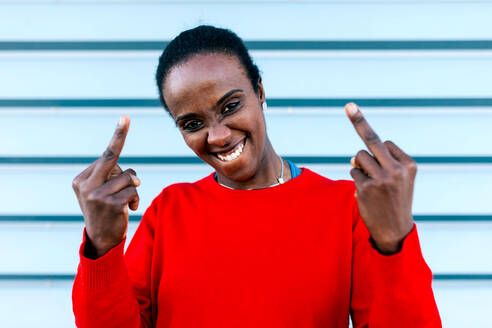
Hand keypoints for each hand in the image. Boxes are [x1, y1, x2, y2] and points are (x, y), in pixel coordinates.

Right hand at [72, 116, 139, 257]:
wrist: (101, 240)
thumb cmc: (106, 210)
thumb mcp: (103, 191)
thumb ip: (115, 177)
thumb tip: (134, 179)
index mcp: (81, 179)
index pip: (106, 155)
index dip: (119, 137)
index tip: (125, 117)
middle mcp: (86, 185)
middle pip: (112, 158)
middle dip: (123, 152)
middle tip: (128, 155)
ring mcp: (96, 195)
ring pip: (128, 177)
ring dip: (133, 189)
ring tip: (126, 201)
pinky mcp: (110, 204)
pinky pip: (133, 191)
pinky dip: (135, 200)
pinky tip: (129, 209)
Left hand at [345, 103, 415, 253]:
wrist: (395, 230)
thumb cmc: (396, 199)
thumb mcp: (398, 179)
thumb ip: (379, 163)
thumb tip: (354, 158)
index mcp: (408, 165)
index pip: (384, 143)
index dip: (378, 150)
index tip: (365, 125)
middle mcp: (396, 170)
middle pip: (372, 140)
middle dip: (359, 121)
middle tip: (349, 105)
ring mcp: (381, 179)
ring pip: (358, 157)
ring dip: (359, 166)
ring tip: (371, 183)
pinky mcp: (365, 188)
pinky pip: (353, 172)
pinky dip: (357, 179)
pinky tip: (367, 193)